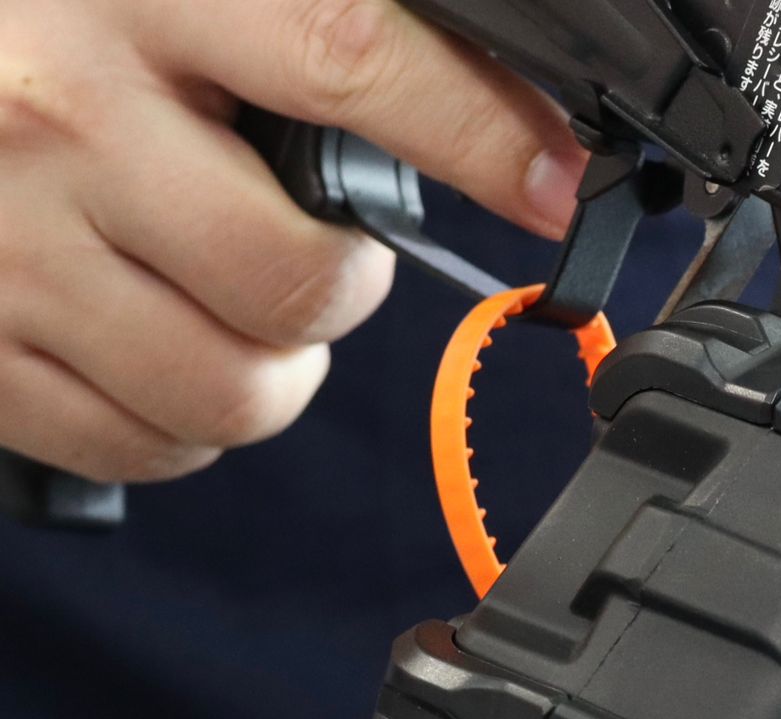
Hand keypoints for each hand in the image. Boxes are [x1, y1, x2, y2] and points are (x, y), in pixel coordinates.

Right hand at [0, 0, 587, 481]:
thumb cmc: (38, 20)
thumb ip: (301, 26)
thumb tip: (492, 100)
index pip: (349, 58)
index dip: (479, 135)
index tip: (555, 188)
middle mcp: (63, 118)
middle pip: (301, 282)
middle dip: (347, 290)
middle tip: (320, 254)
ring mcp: (8, 244)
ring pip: (235, 391)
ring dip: (274, 370)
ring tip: (231, 301)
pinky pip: (146, 444)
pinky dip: (184, 421)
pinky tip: (162, 342)